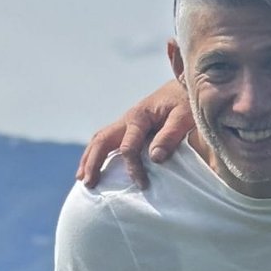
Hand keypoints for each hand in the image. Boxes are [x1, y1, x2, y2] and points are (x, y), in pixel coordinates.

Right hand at [77, 80, 194, 188]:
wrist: (186, 85)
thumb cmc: (187, 102)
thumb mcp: (184, 117)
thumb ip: (170, 136)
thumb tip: (155, 158)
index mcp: (139, 116)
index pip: (128, 146)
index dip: (133, 167)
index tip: (143, 184)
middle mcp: (127, 118)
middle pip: (101, 140)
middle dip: (93, 162)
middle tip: (89, 184)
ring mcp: (126, 122)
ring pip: (100, 139)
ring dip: (89, 159)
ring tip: (82, 179)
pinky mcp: (129, 126)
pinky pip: (107, 140)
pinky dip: (97, 153)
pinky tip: (94, 166)